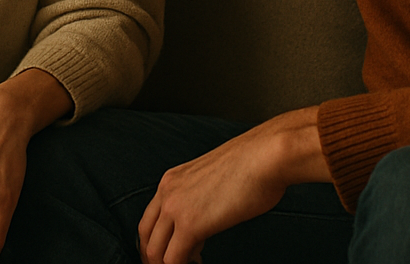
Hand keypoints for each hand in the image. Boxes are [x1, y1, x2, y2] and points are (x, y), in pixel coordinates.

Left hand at [138, 108, 328, 263]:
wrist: (264, 156)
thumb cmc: (250, 166)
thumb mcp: (212, 180)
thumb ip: (199, 198)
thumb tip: (203, 223)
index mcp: (171, 179)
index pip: (148, 218)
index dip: (155, 242)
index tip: (170, 254)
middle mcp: (167, 191)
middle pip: (144, 236)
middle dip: (154, 258)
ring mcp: (175, 207)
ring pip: (154, 252)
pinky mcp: (191, 225)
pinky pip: (173, 260)